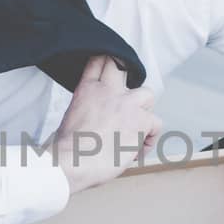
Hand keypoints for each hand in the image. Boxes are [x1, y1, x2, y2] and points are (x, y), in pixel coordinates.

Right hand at [52, 55, 160, 195]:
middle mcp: (109, 91)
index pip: (99, 61)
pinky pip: (156, 124)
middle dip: (127, 79)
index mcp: (88, 89)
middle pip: (123, 66)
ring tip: (137, 126)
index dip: (106, 63)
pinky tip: (137, 150)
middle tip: (126, 101)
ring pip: (148, 94)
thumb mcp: (69, 117)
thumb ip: (85, 108)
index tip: (110, 71)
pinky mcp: (141, 121)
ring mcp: (127, 104)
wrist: (74, 161)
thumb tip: (92, 120)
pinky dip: (150, 138)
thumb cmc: (67, 148)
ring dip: (144, 110)